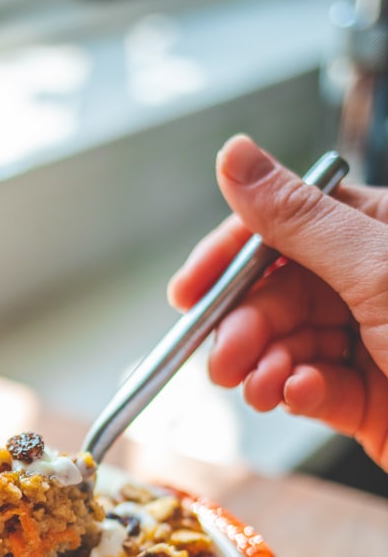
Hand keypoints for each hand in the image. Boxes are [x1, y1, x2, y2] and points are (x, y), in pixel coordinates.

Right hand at [168, 134, 387, 470]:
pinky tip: (302, 395)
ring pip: (288, 346)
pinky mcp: (368, 400)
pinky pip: (314, 390)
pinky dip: (299, 394)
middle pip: (278, 295)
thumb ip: (297, 219)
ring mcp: (371, 343)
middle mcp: (372, 284)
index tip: (188, 291)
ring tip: (261, 385)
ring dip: (266, 366)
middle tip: (224, 358)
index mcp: (379, 234)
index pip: (285, 230)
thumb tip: (235, 156)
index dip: (231, 258)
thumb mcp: (378, 267)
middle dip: (245, 326)